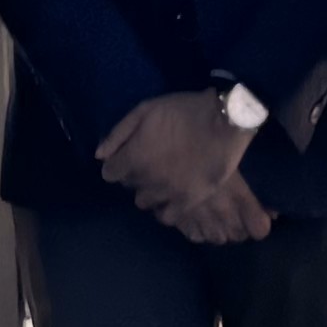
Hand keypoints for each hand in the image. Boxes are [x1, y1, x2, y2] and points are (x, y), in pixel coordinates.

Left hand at [97, 90, 267, 240]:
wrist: (225, 121)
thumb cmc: (184, 111)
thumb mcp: (146, 109)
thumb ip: (119, 133)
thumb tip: (101, 155)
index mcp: (134, 157)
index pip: (110, 172)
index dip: (118, 164)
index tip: (129, 157)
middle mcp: (146, 179)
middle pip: (129, 186)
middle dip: (135, 175)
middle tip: (150, 163)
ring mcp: (167, 193)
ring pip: (145, 202)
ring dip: (149, 191)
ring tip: (162, 180)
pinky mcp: (188, 202)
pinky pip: (167, 216)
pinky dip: (165, 208)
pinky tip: (171, 197)